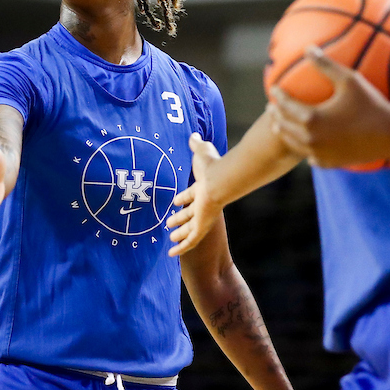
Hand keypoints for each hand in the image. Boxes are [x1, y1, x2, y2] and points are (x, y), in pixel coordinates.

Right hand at [166, 133, 222, 256]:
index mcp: (203, 189)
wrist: (220, 180)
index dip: (183, 198)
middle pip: (191, 214)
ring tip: (170, 237)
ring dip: (180, 233)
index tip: (174, 202)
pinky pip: (190, 241)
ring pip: (190, 229)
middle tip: (170, 223)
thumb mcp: (201, 152)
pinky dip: (181, 248)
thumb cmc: (211, 166)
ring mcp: (203, 217)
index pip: (191, 195)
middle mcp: (203, 204)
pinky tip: (172, 255)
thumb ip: (197, 144)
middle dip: (181, 219)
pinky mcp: (202, 227)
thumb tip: (194, 134)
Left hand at [268, 45, 389, 168]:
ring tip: (280, 126)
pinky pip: (309, 157)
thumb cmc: (371, 104)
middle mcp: (311, 139)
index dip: (278, 96)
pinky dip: (303, 149)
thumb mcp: (349, 80)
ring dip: (285, 134)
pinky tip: (303, 144)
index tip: (274, 89)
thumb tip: (307, 47)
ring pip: (294, 144)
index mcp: (312, 118)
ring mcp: (320, 154)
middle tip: (271, 108)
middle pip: (285, 126)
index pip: (286, 106)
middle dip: (276, 116)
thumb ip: (325, 64)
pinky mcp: (330, 163)